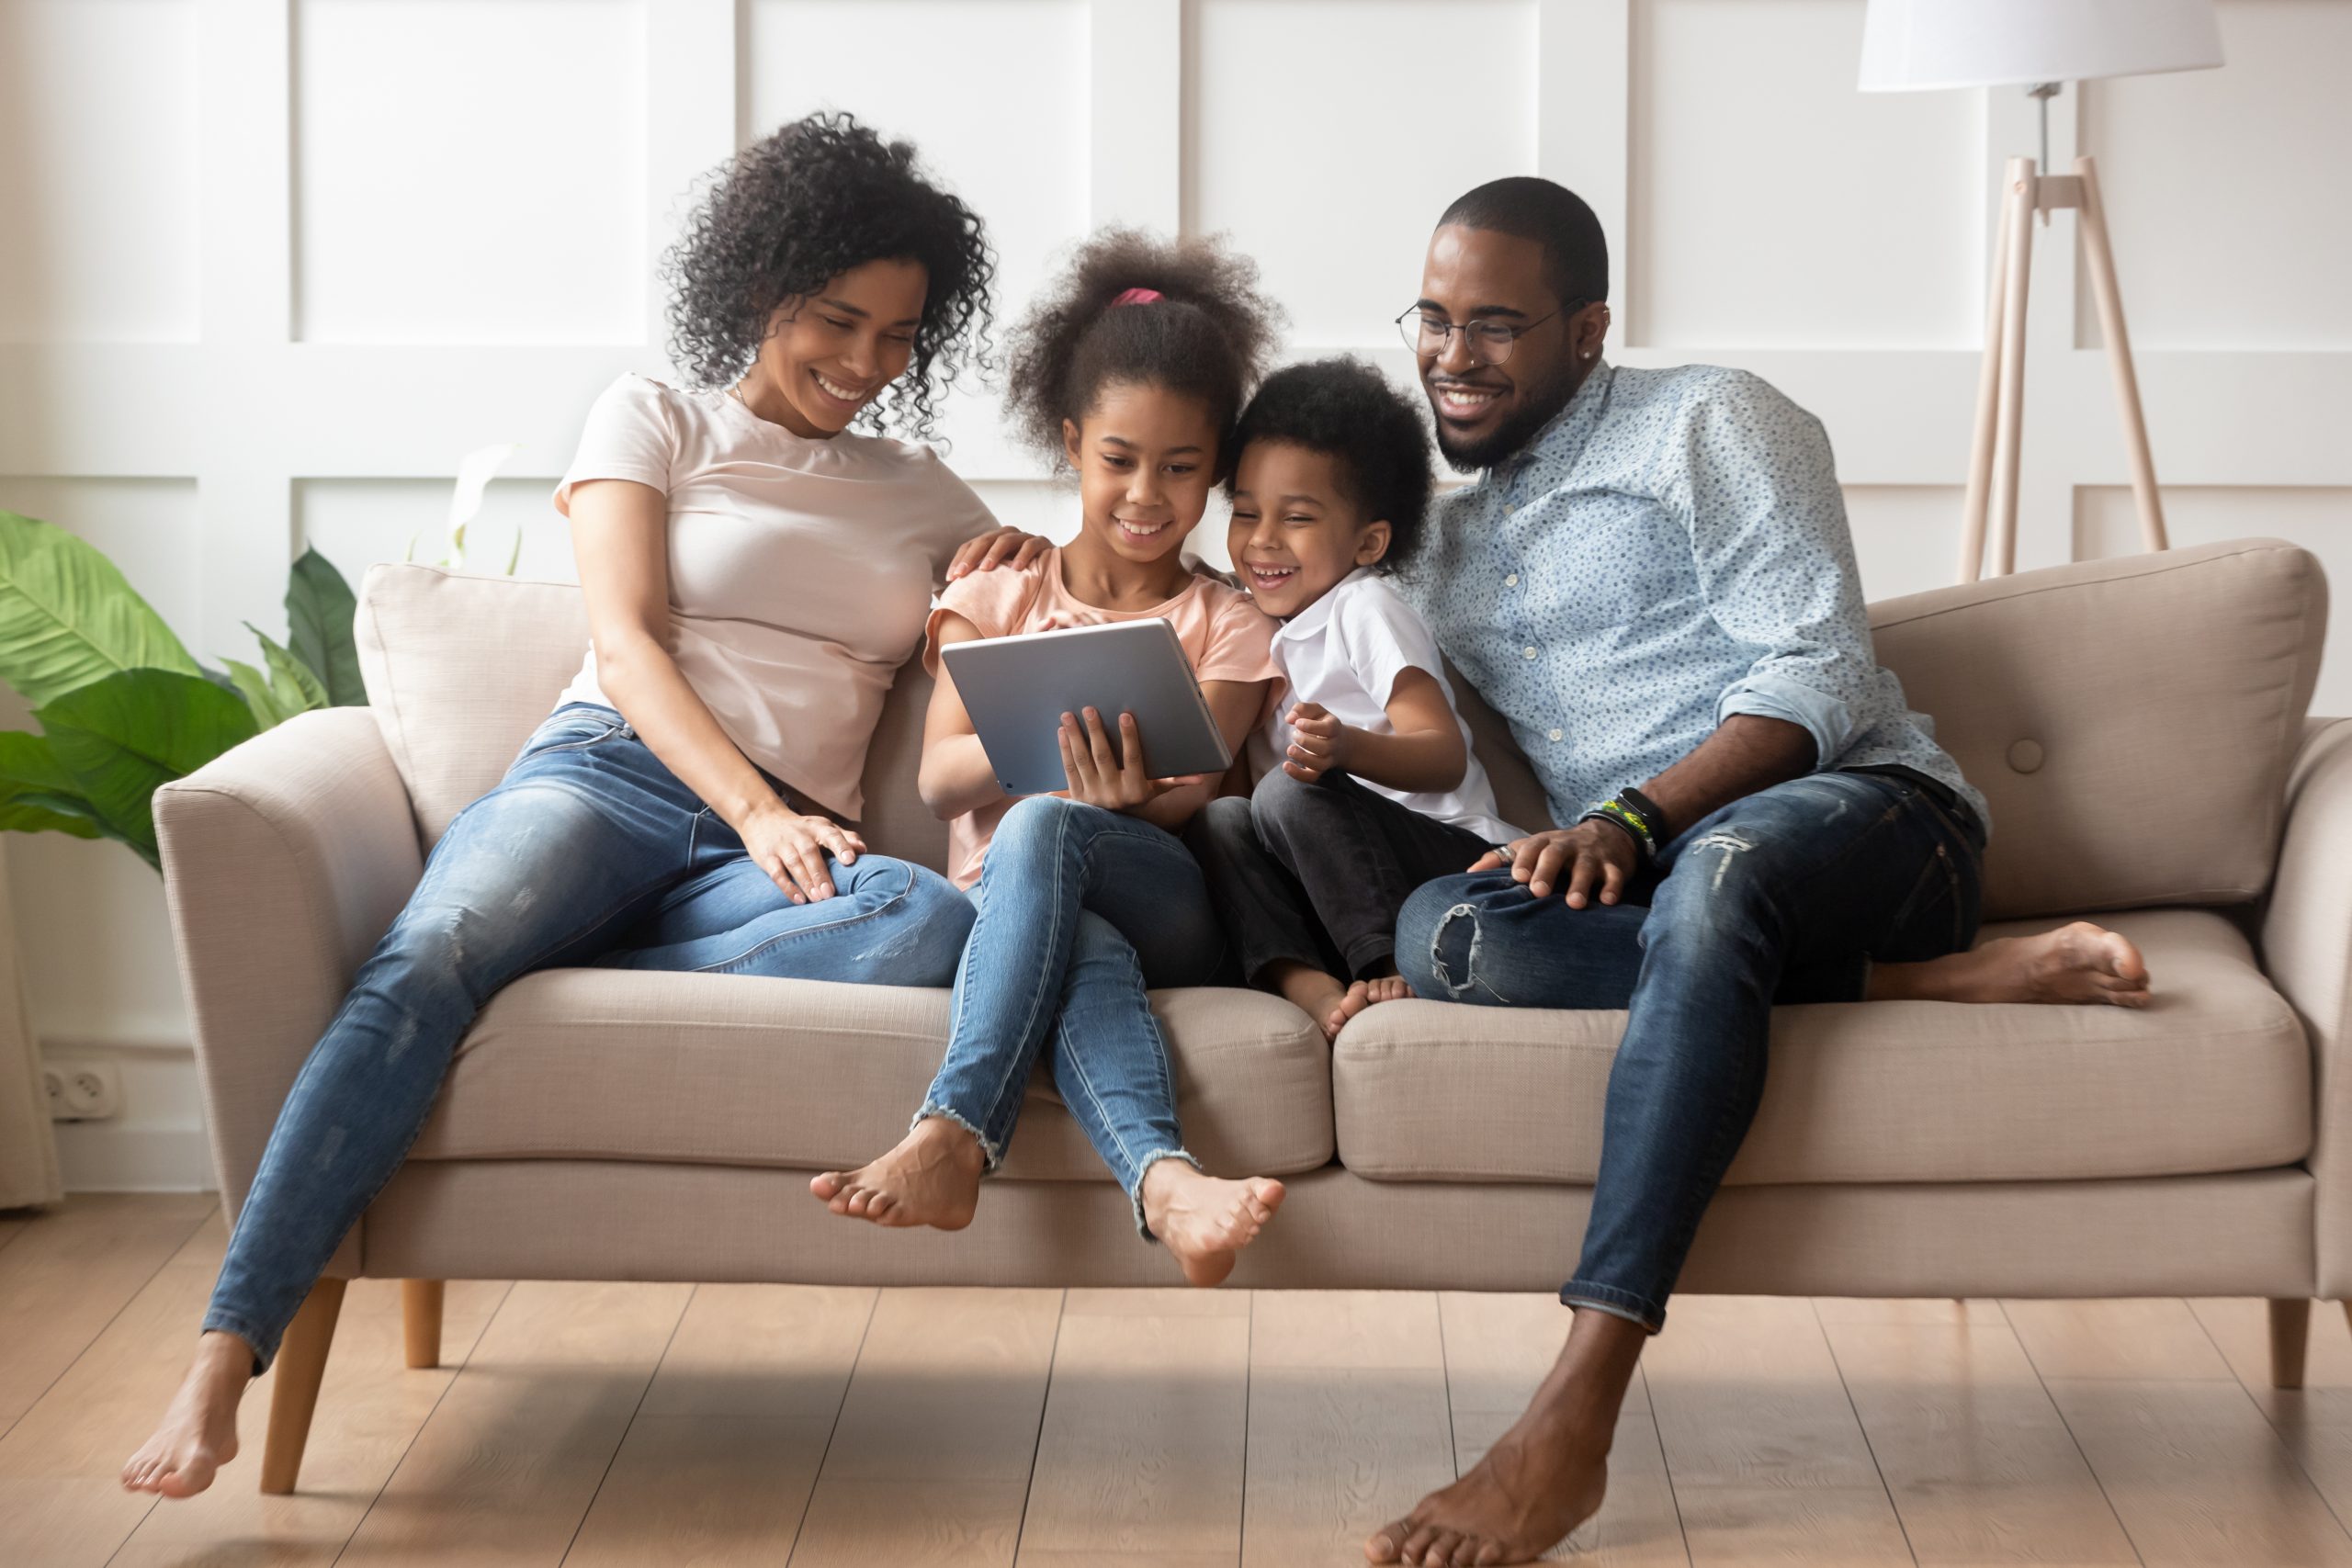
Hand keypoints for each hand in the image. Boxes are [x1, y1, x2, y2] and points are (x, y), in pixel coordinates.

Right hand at [741, 800, 866, 903]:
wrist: (762, 817)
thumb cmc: (801, 829)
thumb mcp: (822, 827)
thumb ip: (843, 837)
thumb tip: (863, 849)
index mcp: (817, 827)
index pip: (831, 835)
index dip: (841, 846)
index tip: (850, 860)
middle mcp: (799, 835)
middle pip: (810, 852)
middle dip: (821, 873)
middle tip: (830, 893)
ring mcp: (782, 846)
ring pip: (794, 863)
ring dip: (806, 882)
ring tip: (818, 899)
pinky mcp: (767, 857)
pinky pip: (777, 873)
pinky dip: (787, 887)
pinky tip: (799, 900)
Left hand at [946, 526, 1049, 579]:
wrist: (1056, 572)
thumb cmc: (1020, 579)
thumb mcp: (996, 579)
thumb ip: (978, 582)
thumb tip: (947, 594)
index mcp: (993, 542)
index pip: (971, 545)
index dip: (959, 559)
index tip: (951, 578)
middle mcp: (1007, 535)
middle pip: (985, 540)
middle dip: (972, 557)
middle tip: (963, 573)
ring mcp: (1025, 537)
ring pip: (1006, 539)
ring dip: (994, 554)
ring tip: (986, 569)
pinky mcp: (1042, 542)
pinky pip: (1031, 545)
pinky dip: (1023, 555)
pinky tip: (1016, 568)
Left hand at [1058, 707, 1203, 811]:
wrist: (1113, 828)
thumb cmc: (1137, 800)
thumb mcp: (1156, 792)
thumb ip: (1176, 781)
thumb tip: (1201, 777)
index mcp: (1135, 789)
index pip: (1133, 759)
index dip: (1129, 737)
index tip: (1126, 715)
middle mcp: (1113, 793)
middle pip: (1103, 757)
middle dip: (1096, 732)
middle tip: (1089, 709)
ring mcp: (1093, 795)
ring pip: (1083, 761)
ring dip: (1075, 737)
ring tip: (1068, 715)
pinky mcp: (1077, 795)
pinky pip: (1070, 769)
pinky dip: (1065, 750)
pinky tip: (1062, 732)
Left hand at [1282, 701, 1353, 782]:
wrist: (1340, 743)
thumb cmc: (1322, 723)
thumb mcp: (1315, 711)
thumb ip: (1302, 708)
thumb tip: (1290, 718)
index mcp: (1334, 727)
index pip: (1328, 729)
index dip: (1312, 727)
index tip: (1298, 723)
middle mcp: (1333, 745)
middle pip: (1324, 748)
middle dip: (1305, 741)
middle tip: (1294, 734)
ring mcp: (1327, 760)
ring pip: (1319, 764)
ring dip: (1303, 758)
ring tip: (1290, 749)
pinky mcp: (1319, 770)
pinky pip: (1311, 777)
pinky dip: (1298, 775)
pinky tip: (1286, 765)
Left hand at [1467, 821, 1637, 907]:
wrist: (1609, 833)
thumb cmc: (1561, 848)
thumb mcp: (1534, 847)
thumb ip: (1503, 858)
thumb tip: (1469, 872)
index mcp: (1545, 842)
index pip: (1531, 847)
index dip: (1523, 860)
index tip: (1517, 877)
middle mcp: (1567, 846)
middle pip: (1555, 854)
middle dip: (1546, 871)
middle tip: (1538, 892)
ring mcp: (1592, 855)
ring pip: (1586, 866)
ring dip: (1580, 884)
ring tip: (1574, 904)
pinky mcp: (1615, 865)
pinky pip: (1615, 875)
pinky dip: (1612, 887)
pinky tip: (1608, 901)